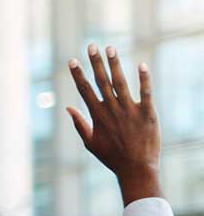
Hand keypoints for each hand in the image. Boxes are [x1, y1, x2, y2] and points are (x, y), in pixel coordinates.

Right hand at [66, 45, 162, 202]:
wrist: (136, 169)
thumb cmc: (112, 158)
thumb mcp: (90, 143)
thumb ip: (79, 124)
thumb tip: (68, 108)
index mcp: (97, 116)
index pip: (85, 90)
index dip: (78, 74)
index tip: (72, 60)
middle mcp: (112, 109)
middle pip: (101, 81)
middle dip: (95, 62)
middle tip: (91, 46)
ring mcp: (130, 110)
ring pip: (120, 82)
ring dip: (115, 64)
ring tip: (111, 48)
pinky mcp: (147, 113)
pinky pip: (146, 92)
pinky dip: (144, 78)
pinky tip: (142, 65)